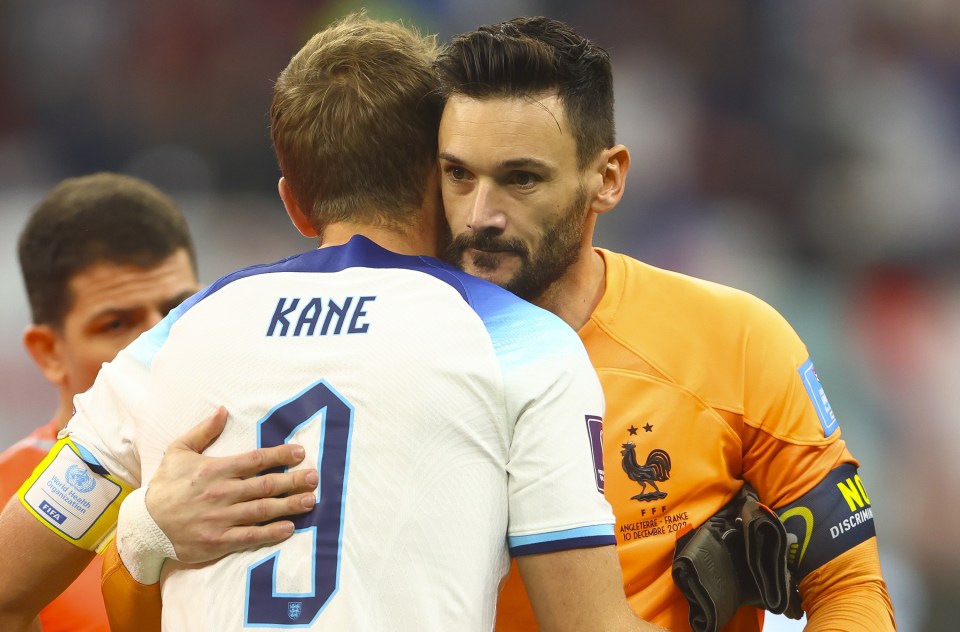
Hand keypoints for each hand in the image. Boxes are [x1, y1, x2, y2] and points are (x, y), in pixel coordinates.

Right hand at [145, 406, 317, 562]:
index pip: (255, 460)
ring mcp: (221, 518)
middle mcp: (222, 493)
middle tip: (314, 477)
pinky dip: (271, 533)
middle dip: (293, 480)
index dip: (280, 455)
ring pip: (263, 510)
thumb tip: (222, 410)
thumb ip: (203, 431)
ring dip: (289, 505)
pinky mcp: (218, 540)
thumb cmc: (164, 486)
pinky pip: (250, 536)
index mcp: (215, 470)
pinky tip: (289, 528)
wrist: (144, 525)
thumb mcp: (178, 451)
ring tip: (311, 501)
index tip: (300, 452)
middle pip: (265, 485)